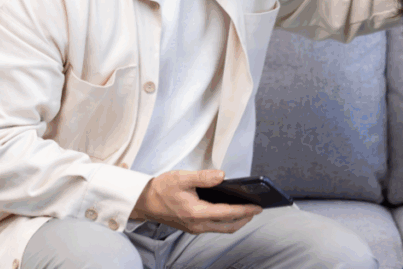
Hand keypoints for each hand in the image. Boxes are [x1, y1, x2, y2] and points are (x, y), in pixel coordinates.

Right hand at [130, 169, 262, 233]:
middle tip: (257, 209)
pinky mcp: (192, 227)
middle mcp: (197, 224)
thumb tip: (222, 175)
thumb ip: (203, 177)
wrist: (144, 202)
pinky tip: (229, 211)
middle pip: (228, 226)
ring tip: (247, 211)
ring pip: (221, 228)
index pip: (227, 213)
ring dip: (236, 221)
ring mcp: (194, 228)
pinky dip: (226, 221)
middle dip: (244, 218)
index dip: (245, 210)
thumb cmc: (161, 189)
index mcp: (196, 212)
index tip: (258, 206)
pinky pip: (214, 227)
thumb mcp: (182, 177)